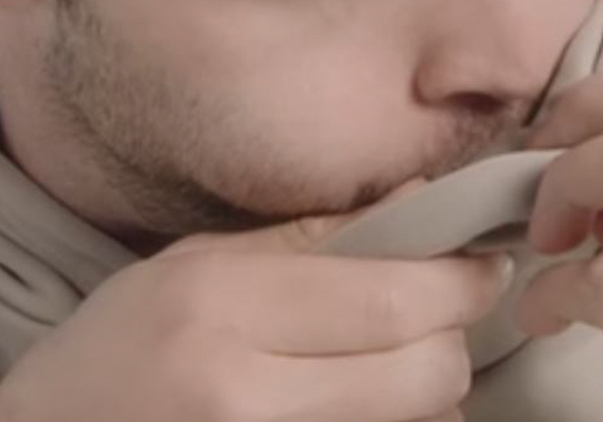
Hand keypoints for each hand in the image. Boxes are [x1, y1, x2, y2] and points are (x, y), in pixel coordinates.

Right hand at [0, 177, 513, 421]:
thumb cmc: (116, 345)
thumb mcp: (195, 265)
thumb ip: (311, 237)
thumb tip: (417, 200)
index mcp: (224, 308)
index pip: (386, 298)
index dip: (458, 279)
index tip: (486, 260)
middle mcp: (248, 394)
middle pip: (421, 372)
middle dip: (452, 336)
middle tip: (440, 309)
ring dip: (430, 389)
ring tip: (392, 359)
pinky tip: (365, 402)